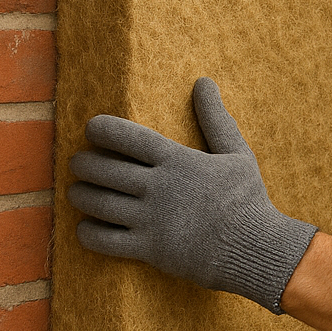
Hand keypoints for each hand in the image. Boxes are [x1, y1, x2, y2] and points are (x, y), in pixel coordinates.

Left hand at [69, 77, 318, 313]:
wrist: (253, 247)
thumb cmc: (247, 198)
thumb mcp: (237, 152)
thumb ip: (215, 118)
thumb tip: (204, 81)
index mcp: (177, 160)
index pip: (128, 137)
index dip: (103, 129)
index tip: (92, 129)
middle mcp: (159, 188)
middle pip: (104, 169)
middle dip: (84, 163)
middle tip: (80, 162)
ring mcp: (151, 220)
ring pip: (98, 203)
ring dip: (80, 195)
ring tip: (78, 191)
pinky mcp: (149, 249)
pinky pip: (104, 240)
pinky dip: (87, 232)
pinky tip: (87, 226)